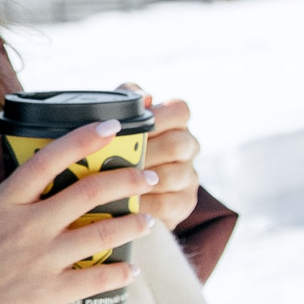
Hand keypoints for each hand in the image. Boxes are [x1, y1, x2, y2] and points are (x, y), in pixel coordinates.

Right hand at [0, 119, 159, 303]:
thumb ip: (10, 204)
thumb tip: (40, 190)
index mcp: (4, 202)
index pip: (50, 158)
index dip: (84, 138)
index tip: (111, 127)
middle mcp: (26, 225)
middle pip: (89, 191)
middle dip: (127, 180)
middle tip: (145, 177)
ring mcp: (40, 259)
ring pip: (103, 232)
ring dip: (134, 224)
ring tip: (148, 219)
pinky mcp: (49, 292)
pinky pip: (98, 278)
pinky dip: (121, 273)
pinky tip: (131, 270)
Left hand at [119, 80, 200, 230]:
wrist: (118, 192)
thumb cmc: (117, 148)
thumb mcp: (119, 122)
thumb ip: (128, 101)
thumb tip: (145, 98)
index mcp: (175, 123)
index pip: (180, 110)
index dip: (159, 115)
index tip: (137, 123)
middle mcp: (188, 147)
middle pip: (177, 144)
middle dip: (145, 151)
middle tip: (116, 157)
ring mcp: (189, 176)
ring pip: (172, 176)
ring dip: (142, 179)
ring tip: (114, 182)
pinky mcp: (184, 203)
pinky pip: (167, 204)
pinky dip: (143, 204)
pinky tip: (123, 205)